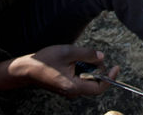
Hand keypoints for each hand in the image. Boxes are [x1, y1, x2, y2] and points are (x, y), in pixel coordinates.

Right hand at [0, 45, 118, 96]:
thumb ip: (87, 54)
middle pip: (94, 82)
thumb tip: (102, 57)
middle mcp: (73, 91)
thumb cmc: (45, 60)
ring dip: (88, 67)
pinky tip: (73, 60)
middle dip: (97, 68)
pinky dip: (82, 69)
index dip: (110, 78)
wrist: (26, 69)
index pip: (98, 88)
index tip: (116, 67)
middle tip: (92, 55)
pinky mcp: (66, 86)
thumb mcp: (68, 52)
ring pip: (87, 79)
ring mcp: (69, 90)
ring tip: (77, 57)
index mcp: (74, 86)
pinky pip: (80, 78)